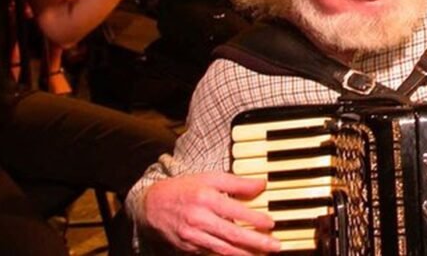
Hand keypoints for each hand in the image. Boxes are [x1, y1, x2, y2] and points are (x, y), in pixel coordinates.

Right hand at [142, 172, 278, 255]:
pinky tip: (242, 255)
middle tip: (275, 246)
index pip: (236, 211)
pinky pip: (212, 253)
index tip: (272, 224)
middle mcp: (199, 219)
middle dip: (256, 242)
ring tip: (263, 255)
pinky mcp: (188, 248)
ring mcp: (193, 236)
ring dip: (245, 253)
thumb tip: (261, 185)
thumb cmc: (184, 189)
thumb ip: (236, 183)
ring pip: (223, 249)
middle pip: (232, 234)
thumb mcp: (209, 178)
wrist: (151, 206)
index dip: (255, 219)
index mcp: (206, 199)